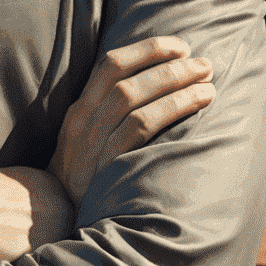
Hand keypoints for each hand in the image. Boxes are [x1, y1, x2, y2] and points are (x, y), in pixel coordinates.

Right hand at [47, 35, 214, 205]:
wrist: (58, 219)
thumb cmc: (83, 180)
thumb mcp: (82, 142)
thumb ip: (105, 116)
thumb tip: (152, 89)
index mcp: (79, 109)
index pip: (111, 64)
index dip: (147, 49)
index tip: (180, 46)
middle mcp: (83, 120)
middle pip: (126, 78)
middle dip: (168, 64)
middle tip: (203, 62)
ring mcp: (92, 142)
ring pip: (134, 97)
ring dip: (175, 83)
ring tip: (208, 82)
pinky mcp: (106, 164)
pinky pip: (141, 127)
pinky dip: (172, 108)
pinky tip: (197, 103)